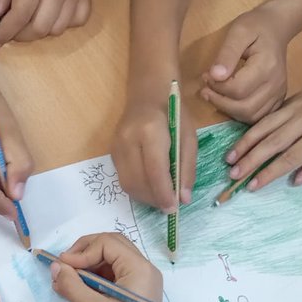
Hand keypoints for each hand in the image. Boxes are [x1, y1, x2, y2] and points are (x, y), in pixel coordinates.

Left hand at [0, 0, 91, 49]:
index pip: (20, 15)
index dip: (4, 33)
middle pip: (39, 28)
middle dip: (20, 36)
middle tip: (8, 29)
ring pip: (57, 29)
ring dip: (39, 31)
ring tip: (27, 21)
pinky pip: (77, 20)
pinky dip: (62, 24)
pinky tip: (51, 14)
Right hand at [48, 231, 163, 301]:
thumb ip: (72, 285)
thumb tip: (55, 267)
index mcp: (139, 269)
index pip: (107, 244)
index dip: (82, 251)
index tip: (63, 265)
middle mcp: (143, 269)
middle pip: (111, 246)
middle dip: (84, 252)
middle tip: (65, 264)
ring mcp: (140, 281)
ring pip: (111, 260)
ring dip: (87, 265)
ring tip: (66, 278)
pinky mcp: (133, 292)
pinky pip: (112, 275)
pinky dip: (94, 277)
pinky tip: (76, 286)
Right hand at [112, 93, 195, 211]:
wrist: (148, 92)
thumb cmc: (173, 112)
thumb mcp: (189, 138)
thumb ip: (187, 168)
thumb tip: (184, 199)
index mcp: (150, 132)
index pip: (154, 171)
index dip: (163, 194)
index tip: (173, 209)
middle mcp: (128, 140)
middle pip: (137, 182)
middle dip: (154, 199)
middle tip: (169, 205)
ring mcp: (116, 146)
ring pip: (127, 185)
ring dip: (145, 197)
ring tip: (161, 197)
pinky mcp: (112, 152)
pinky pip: (123, 178)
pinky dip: (138, 188)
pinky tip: (151, 185)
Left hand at [201, 2, 294, 123]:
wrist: (276, 28)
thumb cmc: (255, 26)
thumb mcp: (238, 32)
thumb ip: (226, 54)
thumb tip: (214, 76)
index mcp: (267, 66)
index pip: (237, 89)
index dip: (217, 87)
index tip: (206, 76)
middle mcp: (275, 85)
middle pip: (244, 108)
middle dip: (219, 102)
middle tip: (205, 90)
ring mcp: (278, 94)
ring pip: (250, 117)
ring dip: (228, 110)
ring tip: (215, 96)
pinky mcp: (277, 100)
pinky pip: (257, 117)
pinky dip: (240, 114)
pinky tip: (229, 102)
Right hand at [225, 28, 301, 189]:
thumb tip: (297, 180)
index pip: (290, 156)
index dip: (269, 172)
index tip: (253, 185)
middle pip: (272, 142)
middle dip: (250, 159)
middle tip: (233, 174)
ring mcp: (296, 107)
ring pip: (265, 126)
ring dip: (245, 143)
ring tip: (230, 158)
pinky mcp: (291, 100)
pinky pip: (268, 117)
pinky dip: (252, 129)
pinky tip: (242, 141)